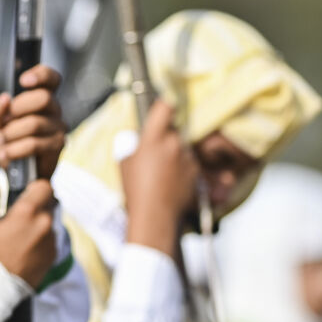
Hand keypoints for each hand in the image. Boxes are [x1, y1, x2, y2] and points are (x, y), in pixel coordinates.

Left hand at [0, 64, 66, 179]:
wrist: (14, 169)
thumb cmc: (7, 141)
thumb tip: (5, 99)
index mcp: (40, 96)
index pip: (51, 78)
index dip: (41, 75)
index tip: (23, 81)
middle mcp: (54, 109)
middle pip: (44, 98)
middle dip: (18, 108)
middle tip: (5, 121)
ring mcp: (58, 127)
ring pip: (35, 123)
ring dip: (11, 134)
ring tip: (2, 143)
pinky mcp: (57, 146)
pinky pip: (34, 144)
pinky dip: (15, 150)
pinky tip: (6, 155)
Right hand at [0, 179, 58, 287]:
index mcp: (26, 211)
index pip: (45, 186)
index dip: (36, 188)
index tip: (26, 194)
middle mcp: (43, 223)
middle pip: (49, 203)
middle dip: (38, 206)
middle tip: (21, 216)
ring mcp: (51, 240)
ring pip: (50, 221)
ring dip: (40, 224)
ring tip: (21, 237)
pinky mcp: (54, 254)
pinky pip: (51, 239)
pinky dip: (42, 240)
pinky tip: (26, 249)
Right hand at [121, 99, 198, 254]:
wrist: (156, 216)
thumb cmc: (136, 190)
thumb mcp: (125, 164)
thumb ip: (132, 146)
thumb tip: (135, 140)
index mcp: (154, 138)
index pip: (164, 108)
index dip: (164, 105)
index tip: (164, 106)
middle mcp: (174, 144)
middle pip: (173, 132)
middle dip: (166, 139)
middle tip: (154, 155)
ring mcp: (187, 158)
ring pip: (182, 149)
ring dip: (175, 156)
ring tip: (161, 175)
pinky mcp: (196, 172)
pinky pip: (189, 164)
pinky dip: (182, 170)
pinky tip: (171, 183)